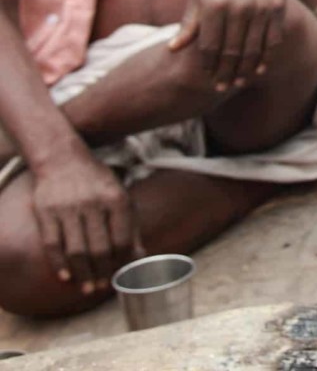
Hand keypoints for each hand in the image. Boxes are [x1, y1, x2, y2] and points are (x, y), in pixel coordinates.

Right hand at [32, 149, 135, 294]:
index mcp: (117, 199)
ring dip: (82, 274)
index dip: (123, 261)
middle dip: (103, 272)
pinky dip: (59, 264)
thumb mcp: (121, 198)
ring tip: (87, 287)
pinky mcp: (46, 213)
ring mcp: (68, 208)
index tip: (121, 273)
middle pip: (100, 249)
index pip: (123, 239)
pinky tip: (66, 277)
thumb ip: (130, 227)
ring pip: (76, 251)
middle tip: (102, 286)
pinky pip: (53, 245)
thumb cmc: (98, 184)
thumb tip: (139, 257)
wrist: (63, 160)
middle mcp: (93, 203)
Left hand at [170, 0, 289, 90]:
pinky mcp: (277, 8)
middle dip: (225, 73)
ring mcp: (260, 7)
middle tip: (221, 87)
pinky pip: (272, 40)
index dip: (207, 66)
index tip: (207, 78)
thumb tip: (173, 50)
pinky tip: (259, 69)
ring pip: (252, 49)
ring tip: (239, 82)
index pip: (209, 46)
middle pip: (230, 52)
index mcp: (213, 4)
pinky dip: (266, 58)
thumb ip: (190, 23)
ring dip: (245, 70)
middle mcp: (237, 7)